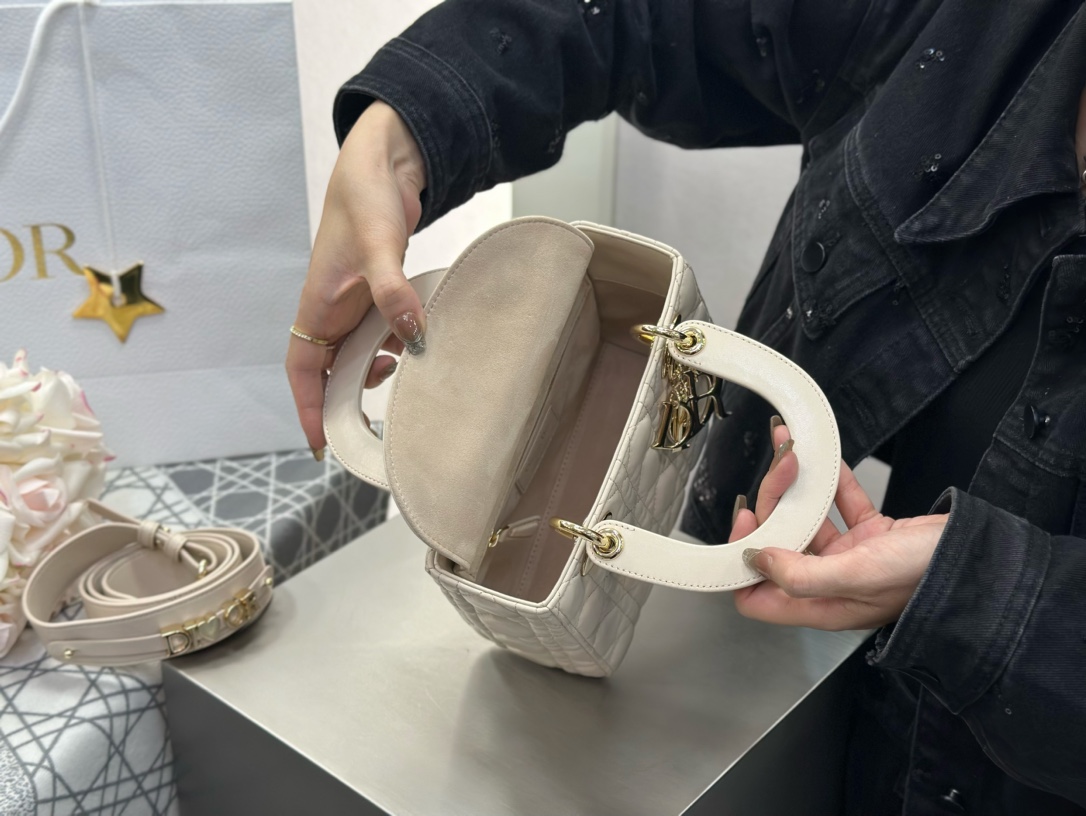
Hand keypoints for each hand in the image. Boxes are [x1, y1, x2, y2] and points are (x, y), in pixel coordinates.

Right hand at [286, 101, 427, 454]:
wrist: (384, 160)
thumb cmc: (364, 198)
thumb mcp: (378, 247)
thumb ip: (392, 291)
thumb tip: (411, 336)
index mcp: (317, 304)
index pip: (303, 369)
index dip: (310, 408)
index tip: (323, 444)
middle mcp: (332, 309)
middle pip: (331, 371)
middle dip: (347, 403)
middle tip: (372, 434)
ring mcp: (356, 302)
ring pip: (359, 354)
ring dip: (377, 373)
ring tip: (402, 390)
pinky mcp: (378, 291)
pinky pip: (383, 332)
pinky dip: (398, 346)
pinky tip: (418, 347)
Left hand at [728, 421, 946, 630]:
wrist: (982, 562)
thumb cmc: (926, 578)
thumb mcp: (858, 576)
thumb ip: (802, 574)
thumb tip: (756, 560)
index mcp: (820, 605)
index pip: (756, 596)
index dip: (742, 562)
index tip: (744, 521)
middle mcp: (829, 583)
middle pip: (779, 543)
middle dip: (773, 502)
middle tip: (781, 466)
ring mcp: (850, 556)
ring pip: (807, 518)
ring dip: (796, 485)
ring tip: (791, 450)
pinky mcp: (873, 534)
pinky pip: (841, 502)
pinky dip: (831, 480)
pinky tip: (823, 458)